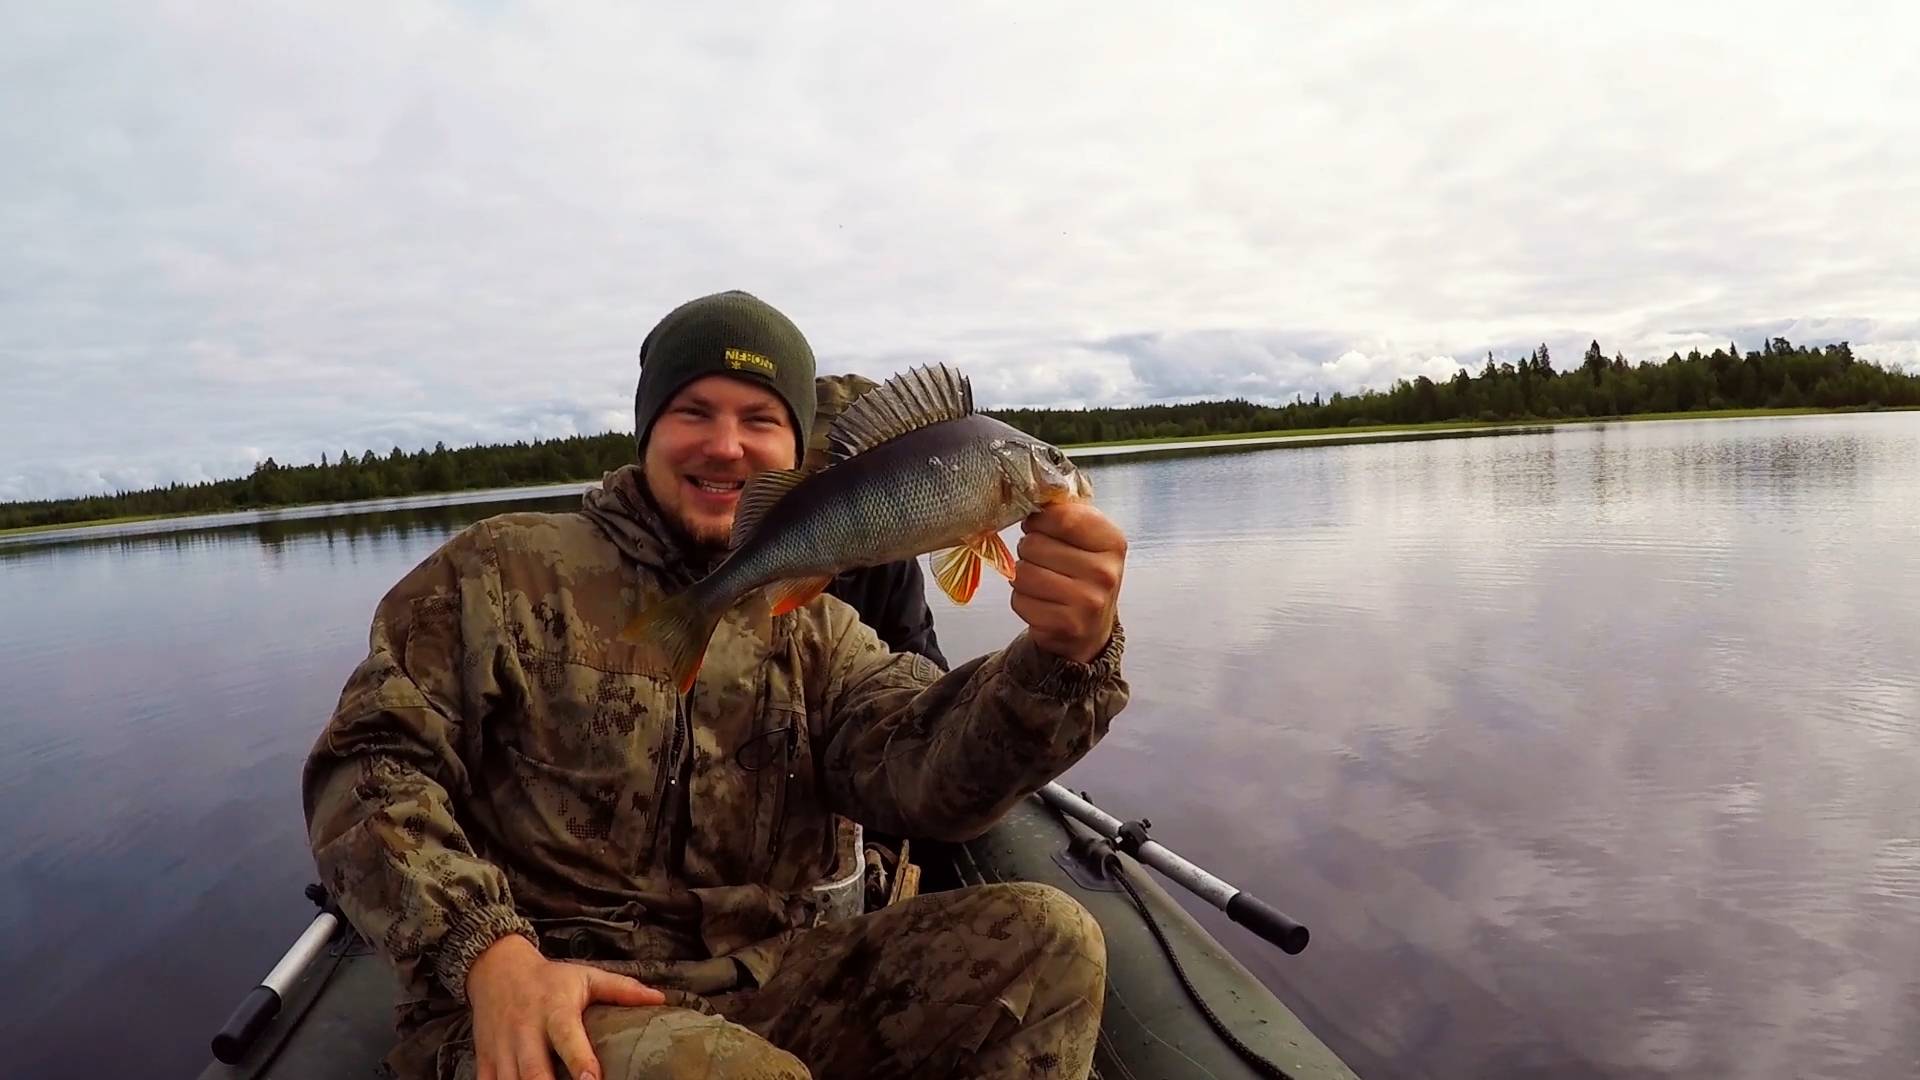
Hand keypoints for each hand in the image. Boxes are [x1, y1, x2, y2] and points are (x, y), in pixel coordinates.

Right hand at [466, 934, 665, 1079]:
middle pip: (534, 1071)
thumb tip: (660, 998)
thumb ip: (621, 989)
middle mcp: (525, 1031)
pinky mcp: (485, 1059)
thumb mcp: (586, 977)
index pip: (567, 1037)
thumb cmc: (550, 979)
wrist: (496, 968)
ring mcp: (502, 1048)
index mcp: (554, 1010)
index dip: (580, 1060)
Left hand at [1012, 502, 1125, 662]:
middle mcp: (1104, 572)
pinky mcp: (1066, 625)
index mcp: (1112, 541)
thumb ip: (1065, 513)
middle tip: (1042, 559)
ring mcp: (1087, 601)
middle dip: (1029, 549)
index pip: (1061, 516)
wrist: (1092, 627)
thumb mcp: (1087, 538)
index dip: (1039, 519)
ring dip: (1022, 575)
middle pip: (1034, 544)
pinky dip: (1022, 600)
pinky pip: (1020, 601)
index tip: (1038, 525)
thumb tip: (1033, 491)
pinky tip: (1041, 602)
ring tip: (1041, 580)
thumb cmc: (1084, 574)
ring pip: (1023, 573)